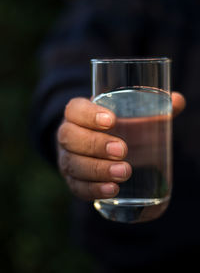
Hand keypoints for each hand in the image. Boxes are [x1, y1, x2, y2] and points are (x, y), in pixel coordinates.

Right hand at [57, 92, 185, 200]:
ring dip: (97, 170)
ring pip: (72, 164)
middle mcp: (67, 135)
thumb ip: (152, 108)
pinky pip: (76, 187)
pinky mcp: (72, 180)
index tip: (112, 120)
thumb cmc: (114, 127)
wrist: (94, 146)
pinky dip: (93, 189)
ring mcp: (67, 159)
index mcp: (77, 114)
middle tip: (122, 150)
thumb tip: (178, 101)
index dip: (88, 114)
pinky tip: (112, 190)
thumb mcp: (127, 115)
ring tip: (124, 173)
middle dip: (96, 144)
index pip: (74, 109)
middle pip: (70, 137)